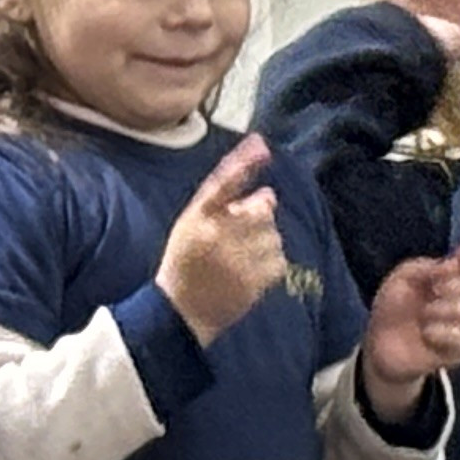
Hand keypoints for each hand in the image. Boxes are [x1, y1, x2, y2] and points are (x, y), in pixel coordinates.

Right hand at [153, 138, 287, 340]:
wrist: (180, 312)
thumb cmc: (185, 262)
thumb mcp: (191, 220)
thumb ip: (223, 187)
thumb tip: (259, 148)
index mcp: (199, 219)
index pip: (225, 182)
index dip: (244, 162)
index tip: (261, 146)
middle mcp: (217, 236)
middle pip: (261, 209)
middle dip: (258, 216)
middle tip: (238, 233)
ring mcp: (237, 261)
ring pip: (273, 235)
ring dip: (265, 241)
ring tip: (241, 255)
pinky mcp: (252, 283)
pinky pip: (278, 260)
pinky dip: (270, 263)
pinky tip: (250, 270)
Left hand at [359, 223, 459, 418]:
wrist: (381, 346)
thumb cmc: (394, 308)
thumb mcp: (403, 278)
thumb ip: (430, 268)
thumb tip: (456, 265)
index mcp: (454, 276)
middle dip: (452, 285)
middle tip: (431, 290)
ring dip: (441, 311)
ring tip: (423, 316)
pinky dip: (440, 333)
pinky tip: (426, 334)